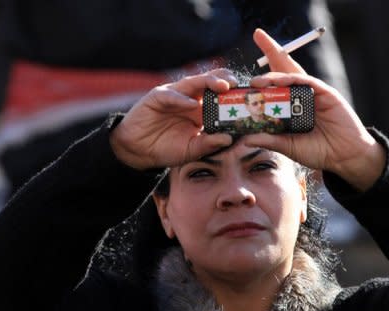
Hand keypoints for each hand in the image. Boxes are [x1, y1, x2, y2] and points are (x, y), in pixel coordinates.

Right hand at [110, 69, 236, 169]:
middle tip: (237, 85)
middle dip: (225, 81)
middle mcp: (191, 98)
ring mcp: (175, 96)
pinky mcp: (157, 97)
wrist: (139, 151)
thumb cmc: (167, 148)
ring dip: (208, 82)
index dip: (234, 95)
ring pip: (193, 82)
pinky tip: (191, 104)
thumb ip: (208, 144)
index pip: (221, 96)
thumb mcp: (192, 150)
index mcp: (202, 110)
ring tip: (222, 86)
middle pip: (210, 83)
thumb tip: (229, 139)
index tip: (249, 98)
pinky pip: (171, 95)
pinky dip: (181, 99)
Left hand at [243, 29, 385, 190]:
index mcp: (291, 106)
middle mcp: (300, 95)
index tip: (242, 75)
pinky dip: (291, 80)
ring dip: (274, 74)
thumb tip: (245, 139)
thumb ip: (269, 140)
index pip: (273, 87)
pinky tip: (278, 82)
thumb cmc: (319, 151)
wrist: (345, 156)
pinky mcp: (325, 92)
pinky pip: (306, 82)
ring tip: (256, 82)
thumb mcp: (288, 146)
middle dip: (271, 50)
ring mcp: (312, 92)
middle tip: (257, 34)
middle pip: (283, 69)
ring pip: (291, 74)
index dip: (260, 78)